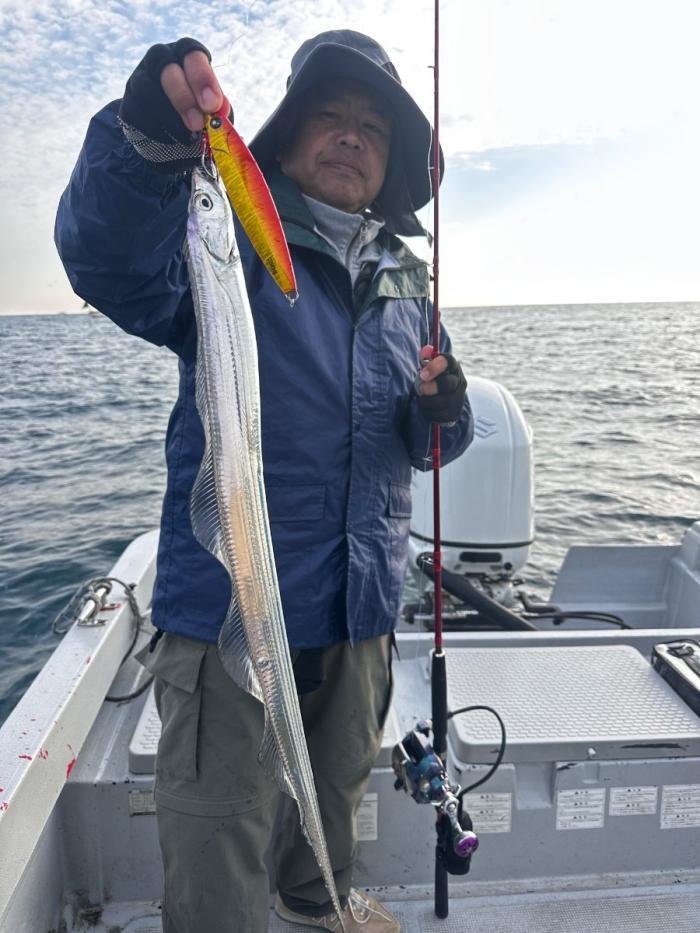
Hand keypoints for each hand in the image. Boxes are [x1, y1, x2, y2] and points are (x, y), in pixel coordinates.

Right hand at [119, 38, 226, 171]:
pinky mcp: (128, 101)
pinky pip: (135, 111)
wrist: (173, 138)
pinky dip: (155, 129)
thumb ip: (217, 107)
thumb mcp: (213, 111)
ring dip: (168, 117)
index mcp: (185, 56)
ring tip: (187, 137)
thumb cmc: (198, 115)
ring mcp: (139, 77)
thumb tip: (220, 108)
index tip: (212, 105)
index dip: (202, 78)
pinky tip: (171, 141)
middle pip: (166, 66)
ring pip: (146, 89)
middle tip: (197, 124)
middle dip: (183, 98)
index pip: (191, 53)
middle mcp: (160, 59)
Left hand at [415, 346, 467, 423]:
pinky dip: (428, 412)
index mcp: (452, 367)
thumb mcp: (429, 366)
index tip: (422, 374)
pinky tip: (425, 408)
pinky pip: (439, 415)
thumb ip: (426, 358)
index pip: (447, 361)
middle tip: (421, 388)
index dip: (434, 367)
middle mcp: (459, 382)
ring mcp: (458, 398)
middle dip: (430, 387)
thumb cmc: (432, 378)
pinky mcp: (454, 413)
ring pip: (442, 402)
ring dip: (426, 401)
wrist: (442, 397)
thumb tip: (425, 351)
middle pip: (447, 384)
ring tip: (421, 398)